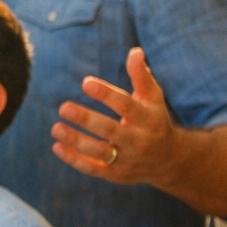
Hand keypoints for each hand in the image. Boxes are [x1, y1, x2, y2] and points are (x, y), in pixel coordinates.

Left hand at [52, 47, 179, 183]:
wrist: (170, 161)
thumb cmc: (154, 120)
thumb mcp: (152, 98)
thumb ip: (141, 76)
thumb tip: (135, 51)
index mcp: (147, 119)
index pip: (126, 105)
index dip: (106, 94)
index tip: (85, 83)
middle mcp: (138, 141)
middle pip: (111, 130)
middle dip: (87, 120)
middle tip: (63, 108)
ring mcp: (128, 160)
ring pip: (100, 153)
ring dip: (76, 142)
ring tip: (56, 128)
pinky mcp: (117, 174)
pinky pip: (94, 169)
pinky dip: (75, 160)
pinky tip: (57, 147)